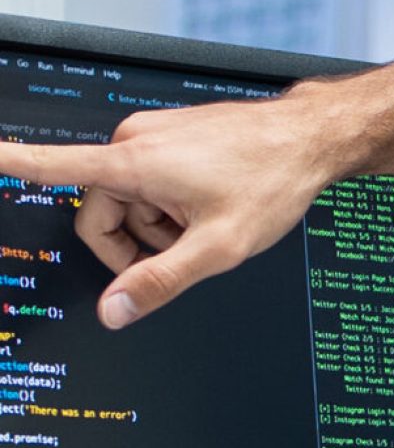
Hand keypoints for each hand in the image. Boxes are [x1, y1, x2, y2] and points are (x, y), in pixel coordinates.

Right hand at [0, 84, 332, 327]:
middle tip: (180, 252)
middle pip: (99, 212)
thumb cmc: (270, 179)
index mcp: (135, 162)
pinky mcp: (169, 137)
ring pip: (127, 202)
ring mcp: (153, 136)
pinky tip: (207, 207)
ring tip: (203, 225)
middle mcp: (136, 141)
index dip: (11, 164)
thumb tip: (114, 311)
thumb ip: (161, 282)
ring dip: (156, 226)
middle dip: (132, 244)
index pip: (53, 165)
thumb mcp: (218, 247)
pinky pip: (148, 185)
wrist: (309, 137)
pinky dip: (170, 206)